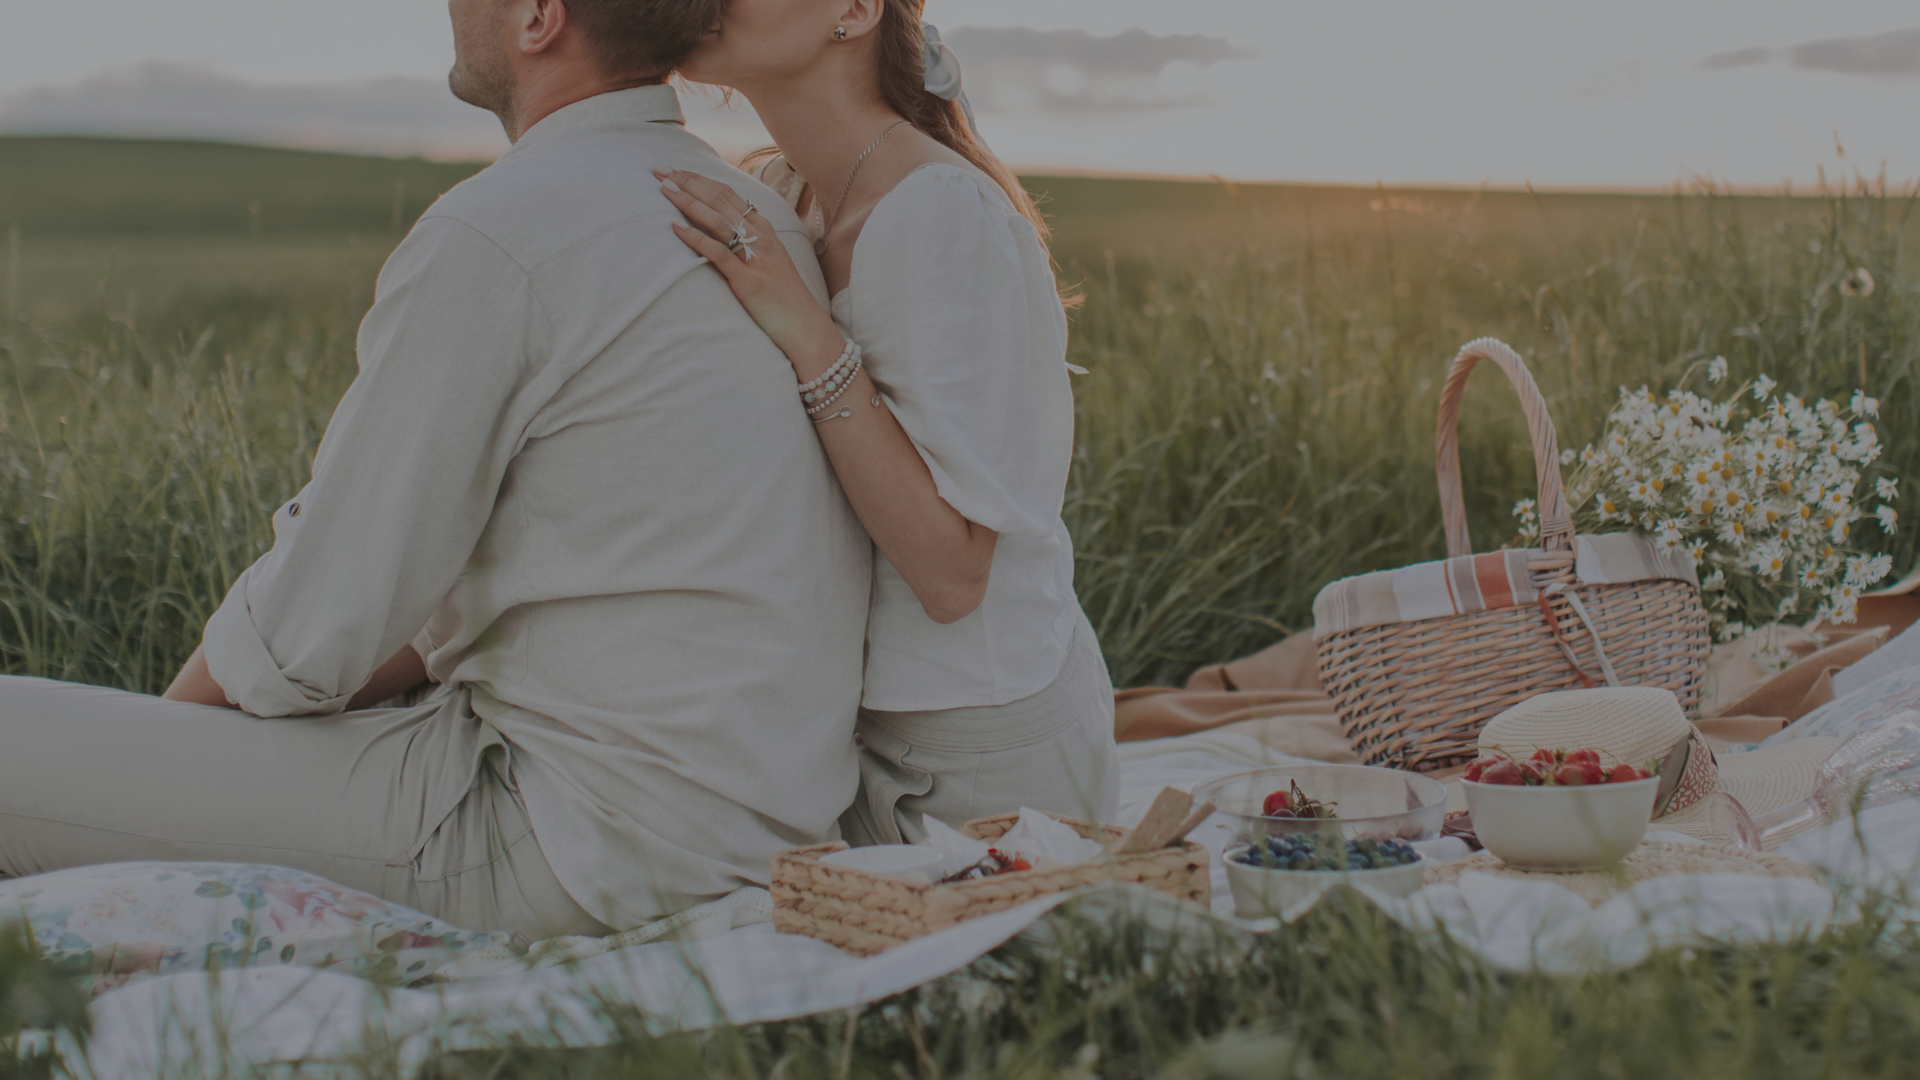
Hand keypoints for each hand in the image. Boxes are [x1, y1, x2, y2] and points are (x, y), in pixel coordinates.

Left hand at [656, 167, 843, 377]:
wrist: (804, 324)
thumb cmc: (783, 295)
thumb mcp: (770, 258)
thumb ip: (749, 239)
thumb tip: (722, 225)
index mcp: (764, 228)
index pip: (728, 194)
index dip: (700, 179)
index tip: (675, 169)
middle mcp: (761, 236)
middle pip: (719, 200)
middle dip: (687, 181)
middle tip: (659, 169)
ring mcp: (754, 257)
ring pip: (717, 220)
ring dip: (688, 201)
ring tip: (664, 188)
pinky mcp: (747, 279)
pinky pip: (718, 253)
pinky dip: (696, 238)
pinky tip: (676, 227)